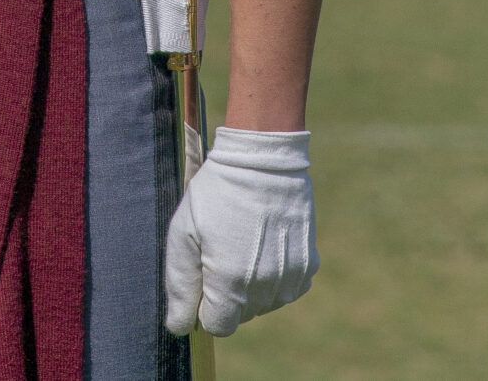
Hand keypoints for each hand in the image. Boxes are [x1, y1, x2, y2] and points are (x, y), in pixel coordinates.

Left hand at [164, 127, 316, 337]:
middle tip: (221, 248)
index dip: (204, 304)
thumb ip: (180, 287)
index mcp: (231, 284)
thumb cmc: (215, 195)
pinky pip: (286, 289)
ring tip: (243, 241)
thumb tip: (180, 328)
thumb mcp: (183, 235)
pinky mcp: (308, 266)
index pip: (217, 325)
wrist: (261, 160)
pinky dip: (273, 275)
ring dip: (250, 285)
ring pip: (264, 304)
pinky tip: (264, 244)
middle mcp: (266, 289)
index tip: (203, 273)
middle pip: (240, 315)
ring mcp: (291, 278)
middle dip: (226, 293)